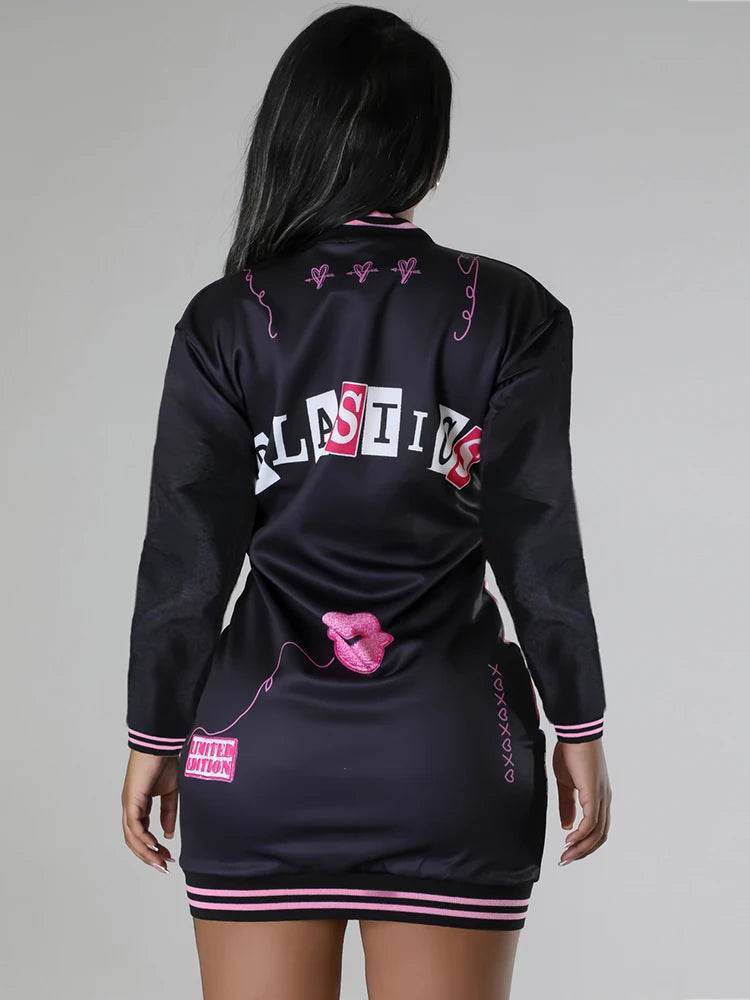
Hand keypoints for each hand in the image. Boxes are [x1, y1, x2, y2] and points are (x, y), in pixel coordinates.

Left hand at [121, 749, 178, 872]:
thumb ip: (168, 813)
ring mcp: (129, 804)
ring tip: (160, 861)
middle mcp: (130, 807)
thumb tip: (168, 834)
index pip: (141, 834)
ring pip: (132, 836)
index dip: (153, 848)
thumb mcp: (170, 792)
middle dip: (149, 856)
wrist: (160, 744)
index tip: (168, 858)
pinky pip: (134, 825)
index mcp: (139, 805)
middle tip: (164, 867)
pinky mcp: (131, 800)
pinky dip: (144, 838)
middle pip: (134, 840)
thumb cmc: (164, 763)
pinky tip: (155, 845)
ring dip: (146, 851)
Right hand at [553, 739, 611, 864]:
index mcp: (599, 797)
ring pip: (597, 832)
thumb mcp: (566, 783)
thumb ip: (567, 805)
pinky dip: (581, 834)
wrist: (576, 734)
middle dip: (583, 851)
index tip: (568, 851)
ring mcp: (601, 797)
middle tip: (566, 860)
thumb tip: (567, 826)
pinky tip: (569, 839)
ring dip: (581, 847)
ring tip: (566, 855)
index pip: (597, 828)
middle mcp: (604, 800)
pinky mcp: (594, 793)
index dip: (585, 843)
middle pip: (600, 836)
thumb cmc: (571, 753)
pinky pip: (590, 821)